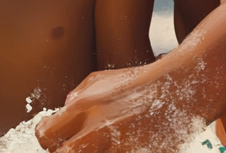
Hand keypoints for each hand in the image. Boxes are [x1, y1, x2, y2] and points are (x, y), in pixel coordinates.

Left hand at [36, 64, 203, 152]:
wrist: (180, 88)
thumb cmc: (140, 82)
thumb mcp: (102, 79)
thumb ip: (78, 94)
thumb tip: (62, 109)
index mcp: (83, 108)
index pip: (45, 136)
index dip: (48, 142)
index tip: (57, 141)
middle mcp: (96, 131)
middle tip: (75, 149)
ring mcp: (119, 148)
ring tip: (102, 146)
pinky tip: (125, 147)